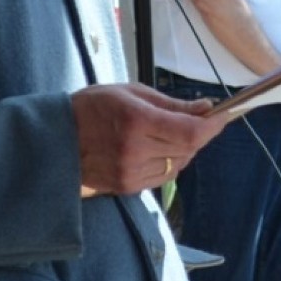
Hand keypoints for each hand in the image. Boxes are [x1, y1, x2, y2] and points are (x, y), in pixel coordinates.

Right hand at [70, 83, 228, 196]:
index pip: (189, 131)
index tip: (224, 116)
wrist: (56, 140)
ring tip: (174, 131)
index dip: (213, 126)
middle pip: (188, 148)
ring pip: (179, 164)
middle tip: (202, 118)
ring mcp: (131, 173)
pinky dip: (170, 162)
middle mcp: (135, 150)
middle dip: (201, 133)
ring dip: (186, 148)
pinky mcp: (127, 188)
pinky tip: (160, 148)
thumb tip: (204, 107)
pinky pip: (164, 177)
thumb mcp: (130, 92)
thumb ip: (169, 103)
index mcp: (136, 121)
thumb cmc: (93, 107)